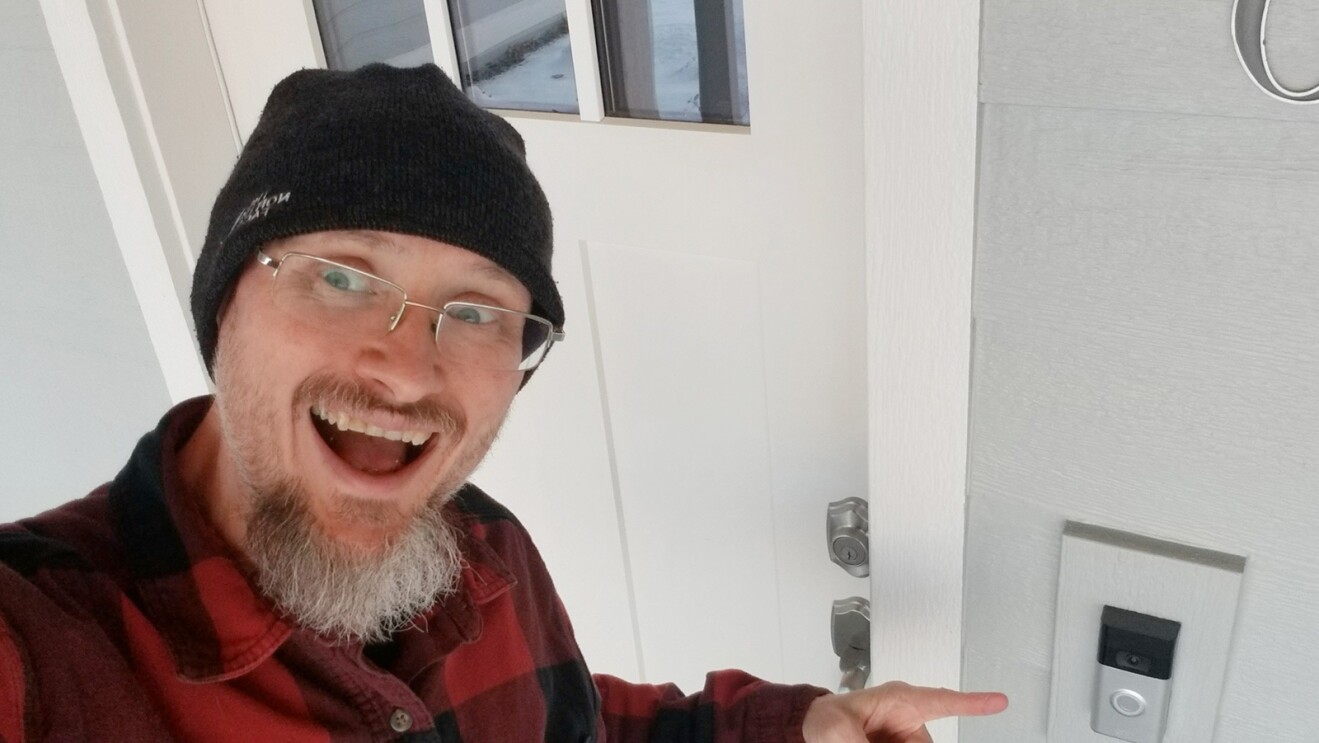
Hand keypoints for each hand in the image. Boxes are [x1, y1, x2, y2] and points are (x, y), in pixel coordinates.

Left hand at [801, 681, 1007, 742]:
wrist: (814, 729)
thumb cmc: (825, 717)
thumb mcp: (838, 731)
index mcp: (899, 700)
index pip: (942, 699)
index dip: (972, 701)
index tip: (998, 701)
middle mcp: (908, 721)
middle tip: (882, 742)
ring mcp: (905, 740)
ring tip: (869, 740)